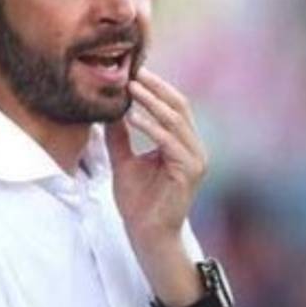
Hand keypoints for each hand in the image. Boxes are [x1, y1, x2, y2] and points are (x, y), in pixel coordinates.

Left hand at [106, 68, 206, 251]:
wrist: (147, 234)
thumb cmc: (139, 203)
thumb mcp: (124, 161)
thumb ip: (120, 137)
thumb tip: (109, 111)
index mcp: (183, 144)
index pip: (174, 107)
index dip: (155, 88)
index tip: (132, 72)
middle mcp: (194, 149)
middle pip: (179, 106)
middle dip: (156, 88)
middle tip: (133, 72)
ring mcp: (196, 160)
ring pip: (176, 120)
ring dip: (152, 102)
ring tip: (131, 89)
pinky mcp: (190, 172)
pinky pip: (170, 142)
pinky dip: (151, 127)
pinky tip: (133, 116)